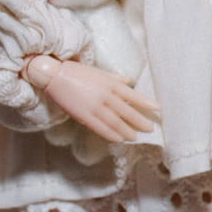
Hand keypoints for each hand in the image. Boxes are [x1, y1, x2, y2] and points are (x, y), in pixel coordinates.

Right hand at [29, 55, 159, 143]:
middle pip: (127, 111)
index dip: (146, 103)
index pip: (133, 95)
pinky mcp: (83, 115)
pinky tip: (119, 139)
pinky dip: (111, 134)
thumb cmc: (76, 71)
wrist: (53, 75)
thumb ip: (115, 78)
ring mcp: (94, 106)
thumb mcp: (99, 72)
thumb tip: (129, 80)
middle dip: (140, 121)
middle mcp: (105, 95)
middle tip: (150, 129)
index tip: (158, 109)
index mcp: (110, 83)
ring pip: (115, 122)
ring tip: (135, 137)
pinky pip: (100, 127)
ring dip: (127, 131)